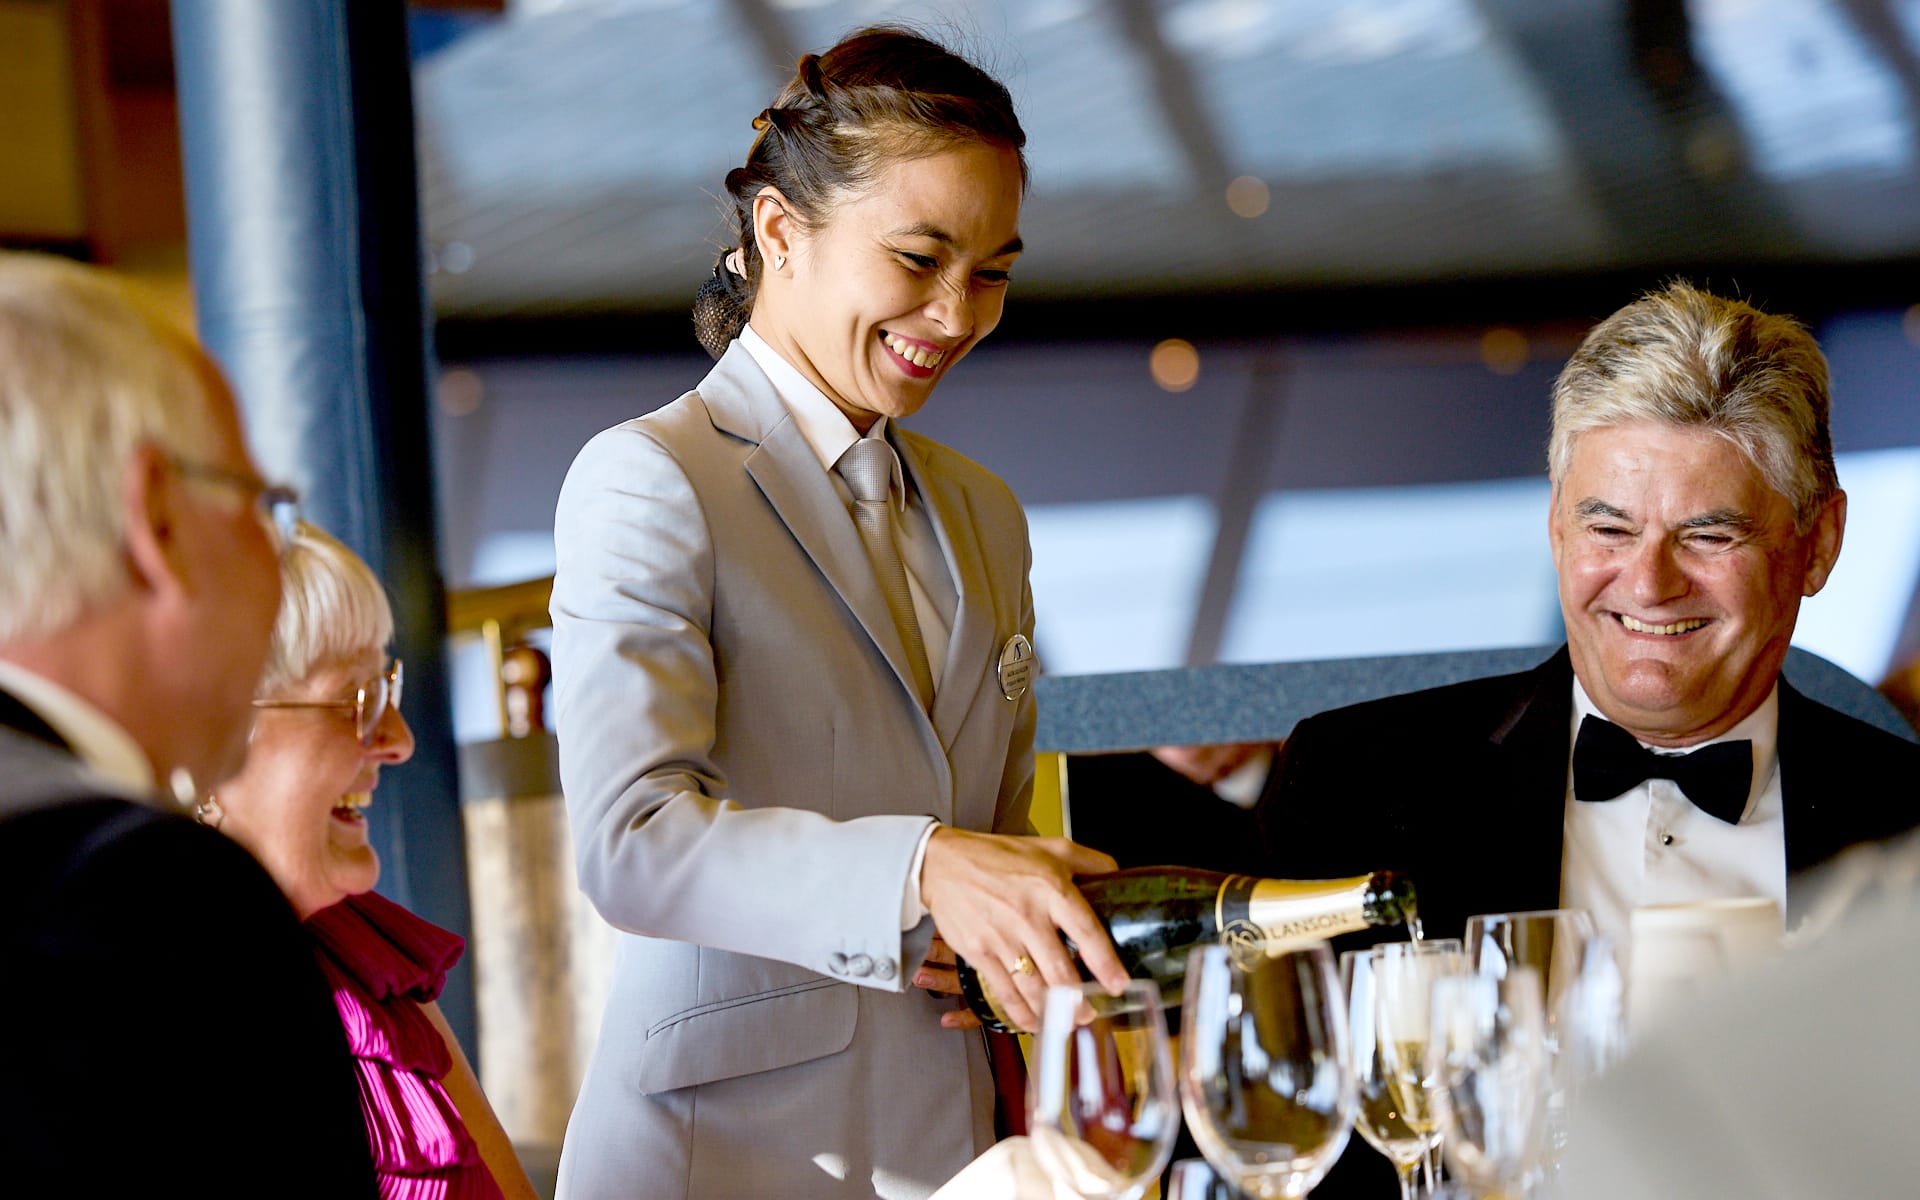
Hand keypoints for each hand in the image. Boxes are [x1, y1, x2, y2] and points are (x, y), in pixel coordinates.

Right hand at [919, 828, 1126, 1032]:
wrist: (943, 864)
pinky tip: (1034, 1022)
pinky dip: (1021, 1013)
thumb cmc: (997, 856)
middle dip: (1079, 1001)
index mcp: (1051, 889)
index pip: (1086, 931)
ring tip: (1069, 1023)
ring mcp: (1002, 937)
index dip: (1106, 963)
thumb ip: (1089, 861)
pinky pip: (1005, 991)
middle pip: (1060, 970)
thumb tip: (1118, 876)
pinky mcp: (979, 953)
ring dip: (1054, 1013)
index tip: (1119, 985)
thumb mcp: (1050, 847)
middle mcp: (1028, 916)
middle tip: (1092, 1014)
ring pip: (1034, 987)